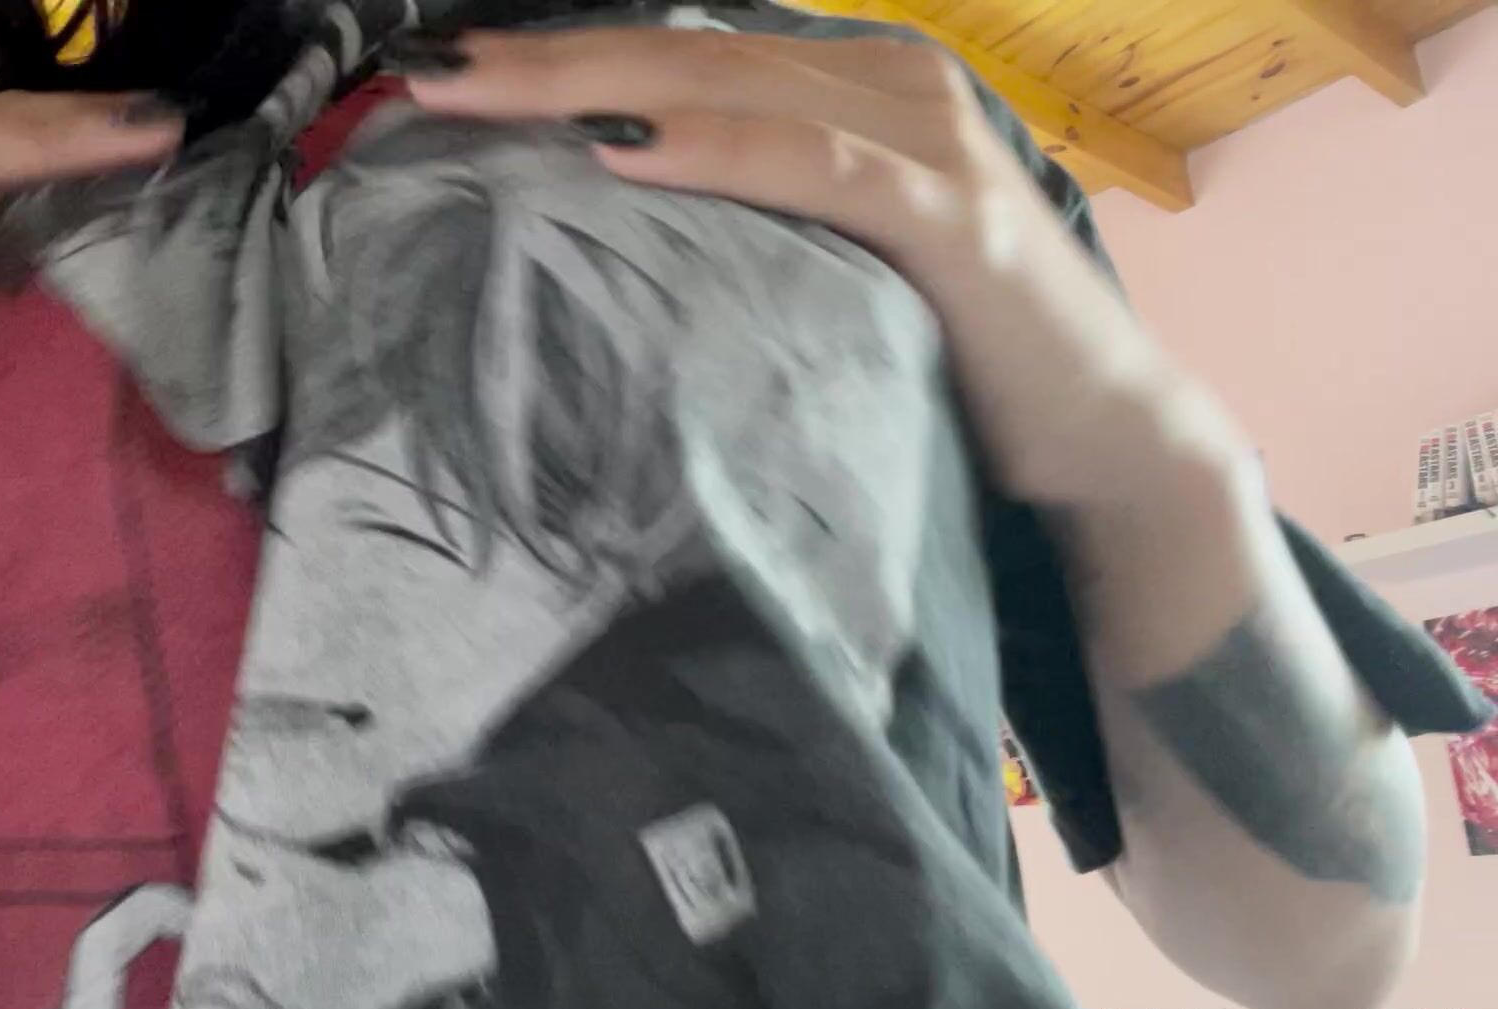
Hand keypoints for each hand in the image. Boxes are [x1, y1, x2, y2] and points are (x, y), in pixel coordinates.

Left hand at [400, 28, 1251, 504]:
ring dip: (595, 83)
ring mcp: (926, 139)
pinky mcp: (952, 217)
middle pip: (688, 50)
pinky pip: (816, 165)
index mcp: (855, 83)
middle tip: (429, 68)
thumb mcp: (830, 259)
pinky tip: (622, 154)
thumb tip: (609, 211)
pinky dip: (717, 153)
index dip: (564, 55)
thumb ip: (750, 214)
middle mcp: (890, 82)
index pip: (685, 50)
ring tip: (478, 93)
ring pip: (736, 84)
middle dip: (548, 58)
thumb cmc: (949, 350)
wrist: (1103, 434)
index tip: (447, 71)